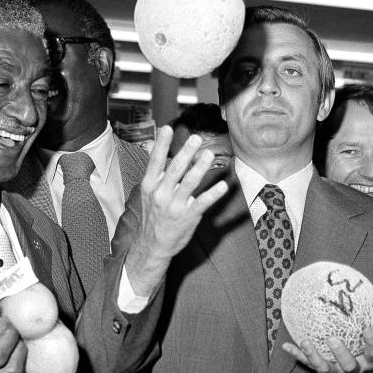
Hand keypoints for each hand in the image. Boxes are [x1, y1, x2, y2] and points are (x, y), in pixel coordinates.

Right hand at [125, 126, 230, 296]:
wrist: (152, 244)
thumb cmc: (153, 215)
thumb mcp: (148, 191)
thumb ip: (153, 168)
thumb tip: (149, 144)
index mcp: (150, 185)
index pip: (155, 160)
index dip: (161, 144)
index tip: (168, 128)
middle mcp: (162, 193)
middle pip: (176, 168)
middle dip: (187, 152)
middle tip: (197, 138)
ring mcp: (175, 205)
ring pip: (190, 182)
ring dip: (201, 168)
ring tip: (209, 155)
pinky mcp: (188, 216)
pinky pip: (203, 203)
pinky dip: (214, 194)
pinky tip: (223, 186)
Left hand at [282, 326, 372, 372]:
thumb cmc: (364, 358)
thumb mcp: (371, 350)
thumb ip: (368, 332)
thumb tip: (363, 300)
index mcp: (368, 362)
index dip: (372, 341)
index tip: (367, 327)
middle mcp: (353, 370)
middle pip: (348, 365)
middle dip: (340, 353)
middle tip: (332, 339)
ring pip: (324, 368)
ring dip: (313, 355)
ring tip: (305, 342)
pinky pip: (308, 365)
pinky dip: (297, 355)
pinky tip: (286, 345)